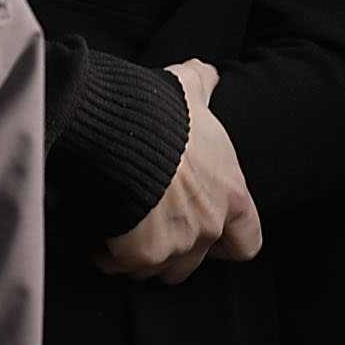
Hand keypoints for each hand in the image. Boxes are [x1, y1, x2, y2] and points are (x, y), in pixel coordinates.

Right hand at [98, 61, 261, 283]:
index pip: (247, 243)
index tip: (205, 233)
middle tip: (148, 224)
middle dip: (171, 249)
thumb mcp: (191, 88)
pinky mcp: (141, 255)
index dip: (227, 242)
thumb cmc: (162, 109)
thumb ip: (205, 84)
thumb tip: (209, 74)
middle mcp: (209, 225)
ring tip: (120, 227)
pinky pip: (120, 265)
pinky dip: (106, 253)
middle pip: (193, 263)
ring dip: (138, 255)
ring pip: (157, 270)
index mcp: (231, 193)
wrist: (123, 130)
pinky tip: (97, 232)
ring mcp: (176, 245)